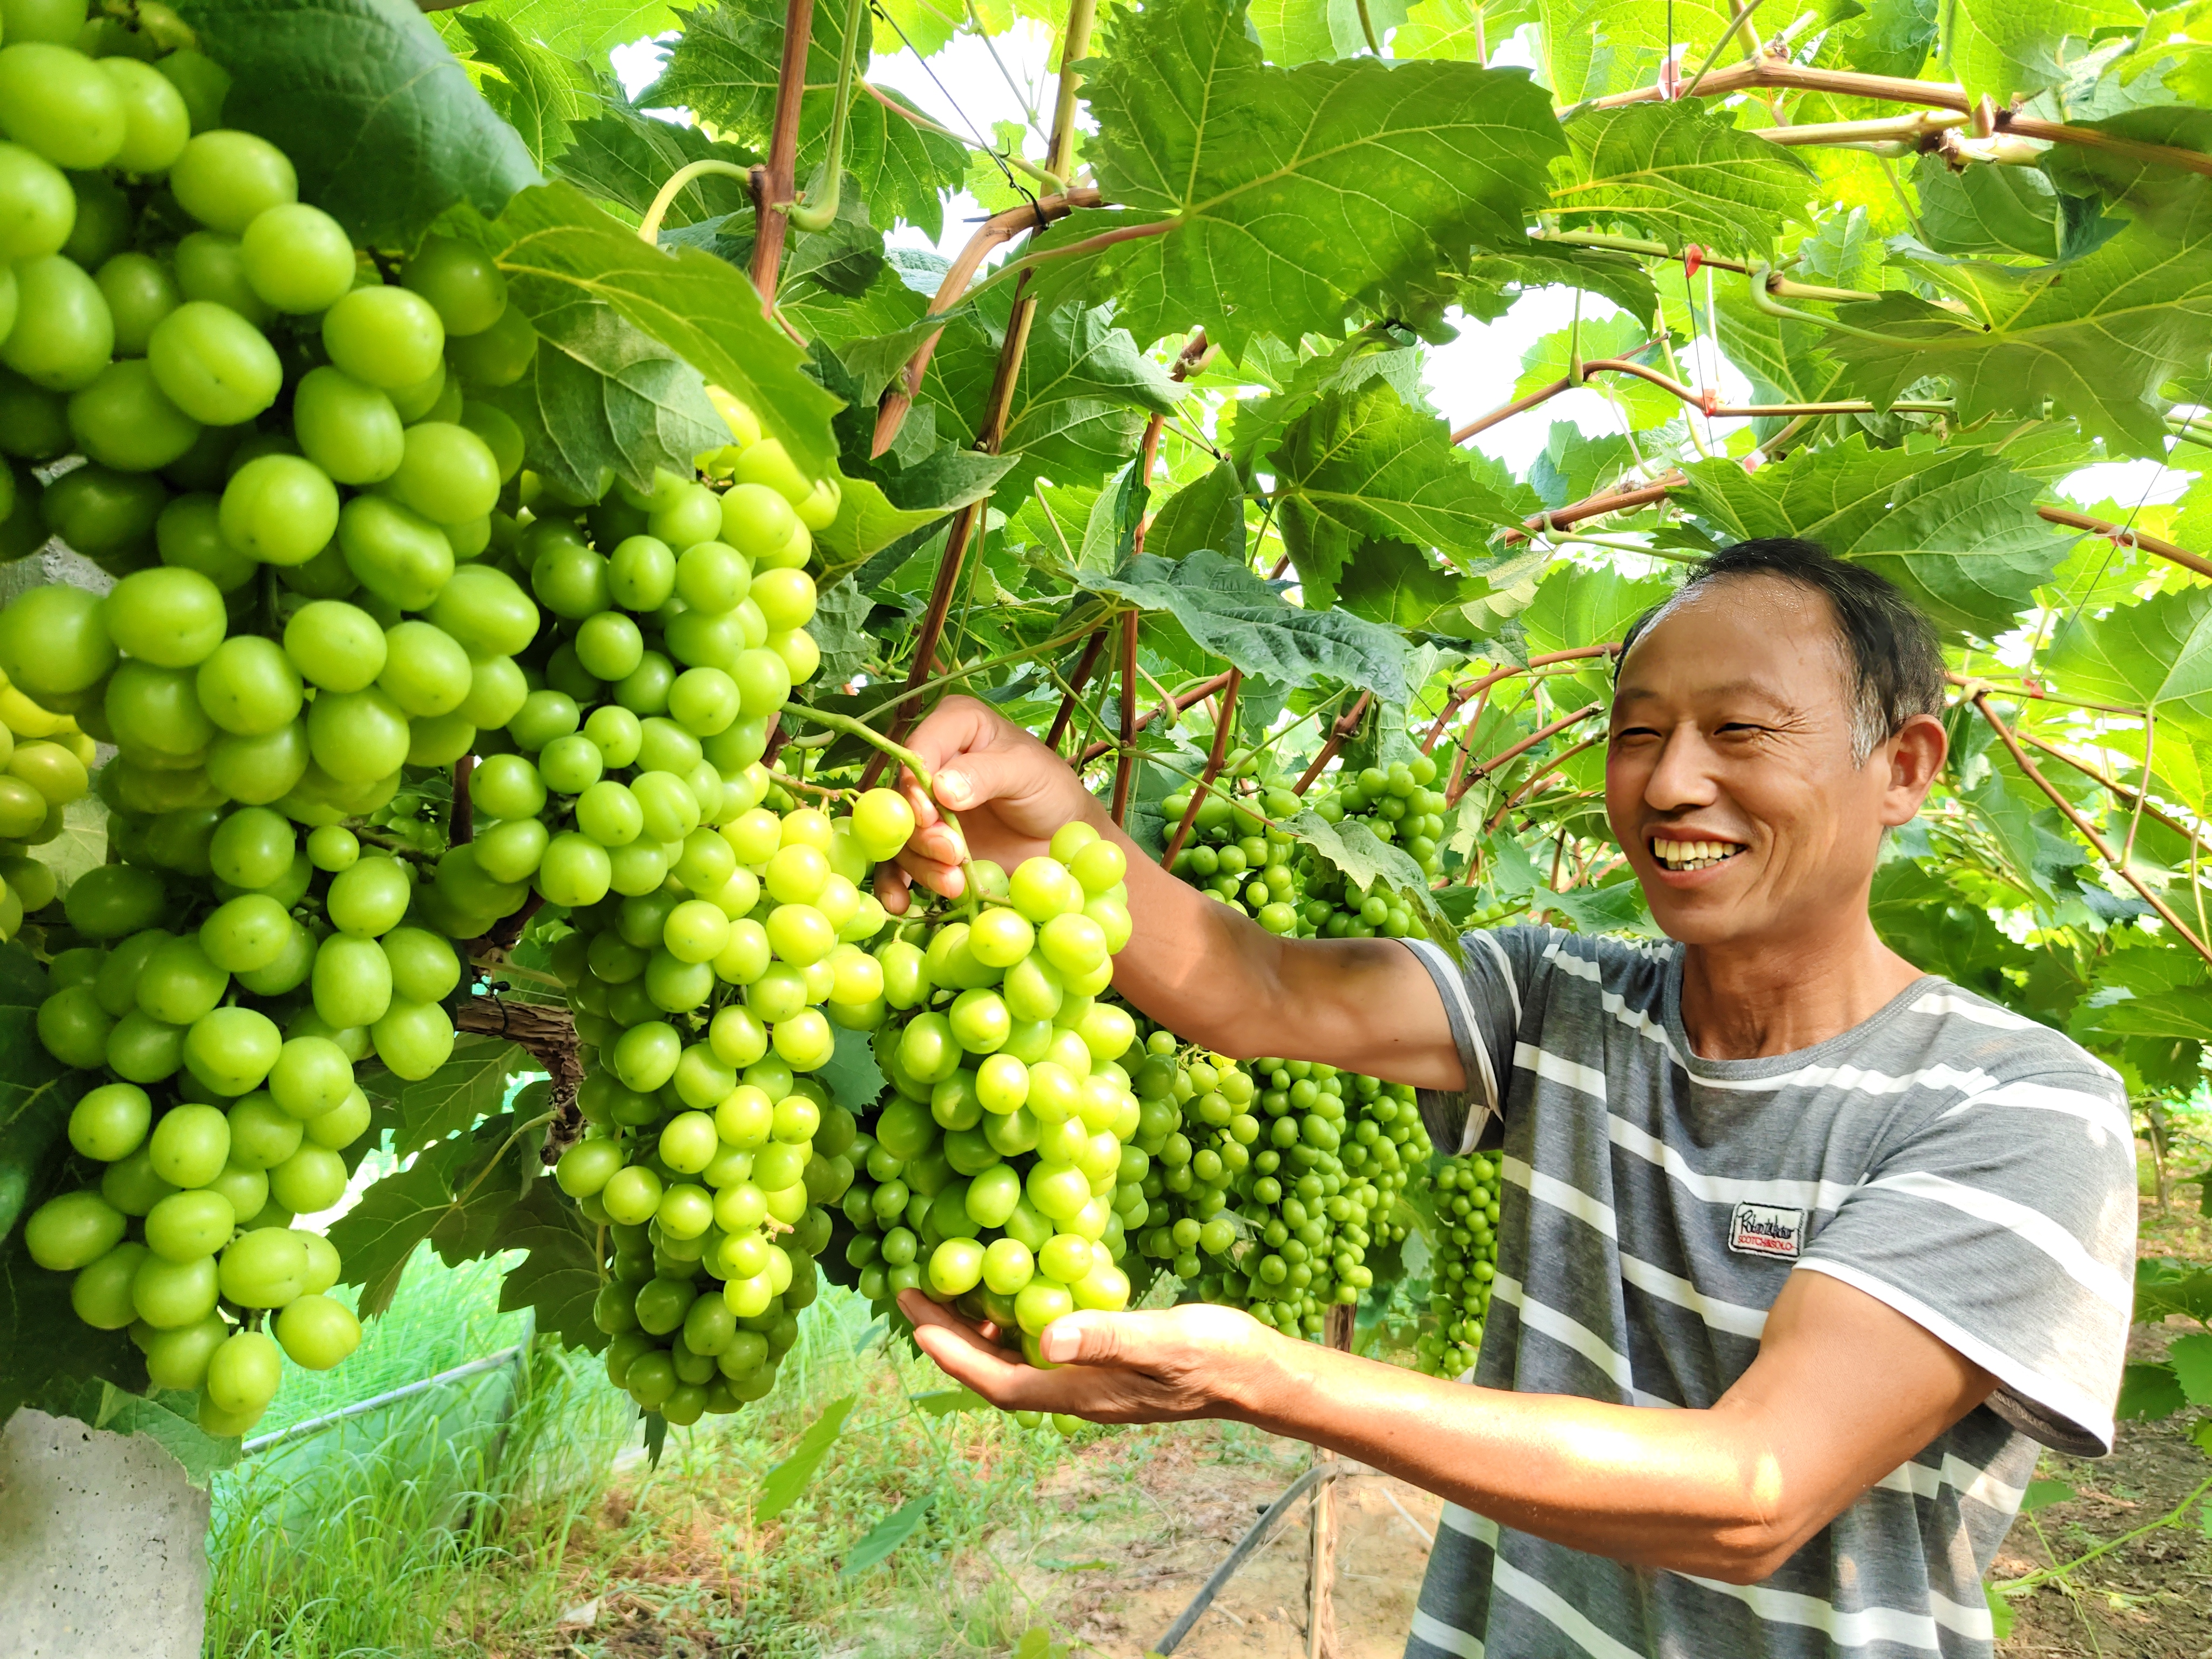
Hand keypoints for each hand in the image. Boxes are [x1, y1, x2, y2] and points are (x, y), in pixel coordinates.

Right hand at [876, 695, 1101, 911]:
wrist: (1062, 837)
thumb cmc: (1050, 790)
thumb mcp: (1026, 772)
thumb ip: (985, 774)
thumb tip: (940, 788)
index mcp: (954, 725)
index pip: (918, 749)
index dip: (915, 784)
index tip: (928, 814)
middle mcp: (931, 761)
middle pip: (901, 796)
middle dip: (920, 831)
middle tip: (951, 854)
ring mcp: (925, 805)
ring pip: (899, 833)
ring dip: (919, 862)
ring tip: (953, 884)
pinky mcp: (925, 842)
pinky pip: (898, 861)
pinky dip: (895, 883)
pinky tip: (899, 903)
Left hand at [898, 1289, 1282, 1423]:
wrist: (1258, 1375)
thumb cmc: (1214, 1358)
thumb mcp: (1160, 1339)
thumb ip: (1105, 1338)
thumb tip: (1046, 1338)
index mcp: (1078, 1393)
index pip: (995, 1380)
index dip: (951, 1351)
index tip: (913, 1316)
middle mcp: (1075, 1393)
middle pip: (996, 1370)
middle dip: (951, 1336)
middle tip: (912, 1291)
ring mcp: (1090, 1382)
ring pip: (1018, 1359)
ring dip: (981, 1328)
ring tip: (951, 1286)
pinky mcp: (1107, 1365)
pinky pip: (1044, 1346)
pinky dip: (1019, 1319)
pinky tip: (1020, 1289)